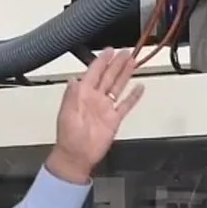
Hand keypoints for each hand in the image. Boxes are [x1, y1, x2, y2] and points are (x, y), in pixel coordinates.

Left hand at [47, 48, 144, 184]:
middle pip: (109, 77)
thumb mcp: (67, 115)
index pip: (94, 73)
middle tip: (126, 52)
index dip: (102, 61)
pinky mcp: (114, 119)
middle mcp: (95, 99)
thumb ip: (71, 96)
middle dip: (117, 63)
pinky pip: (126, 105)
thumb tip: (73, 80)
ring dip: (125, 75)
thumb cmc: (69, 138)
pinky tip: (139, 88)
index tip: (109, 50)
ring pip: (118, 87)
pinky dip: (133, 97)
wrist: (77, 157)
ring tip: (133, 63)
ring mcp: (105, 108)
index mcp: (82, 95)